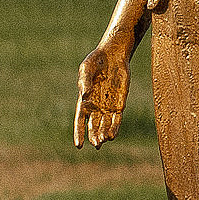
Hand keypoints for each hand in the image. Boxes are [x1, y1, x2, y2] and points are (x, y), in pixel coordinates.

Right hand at [74, 36, 132, 150]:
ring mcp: (108, 105)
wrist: (113, 55)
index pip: (80, 120)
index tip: (78, 145)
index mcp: (84, 100)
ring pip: (105, 125)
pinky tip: (112, 135)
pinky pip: (117, 119)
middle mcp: (96, 106)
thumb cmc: (96, 60)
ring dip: (104, 134)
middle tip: (96, 144)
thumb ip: (84, 82)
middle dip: (94, 136)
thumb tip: (84, 95)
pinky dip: (115, 127)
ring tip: (104, 141)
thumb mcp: (86, 68)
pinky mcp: (120, 103)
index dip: (78, 132)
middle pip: (93, 126)